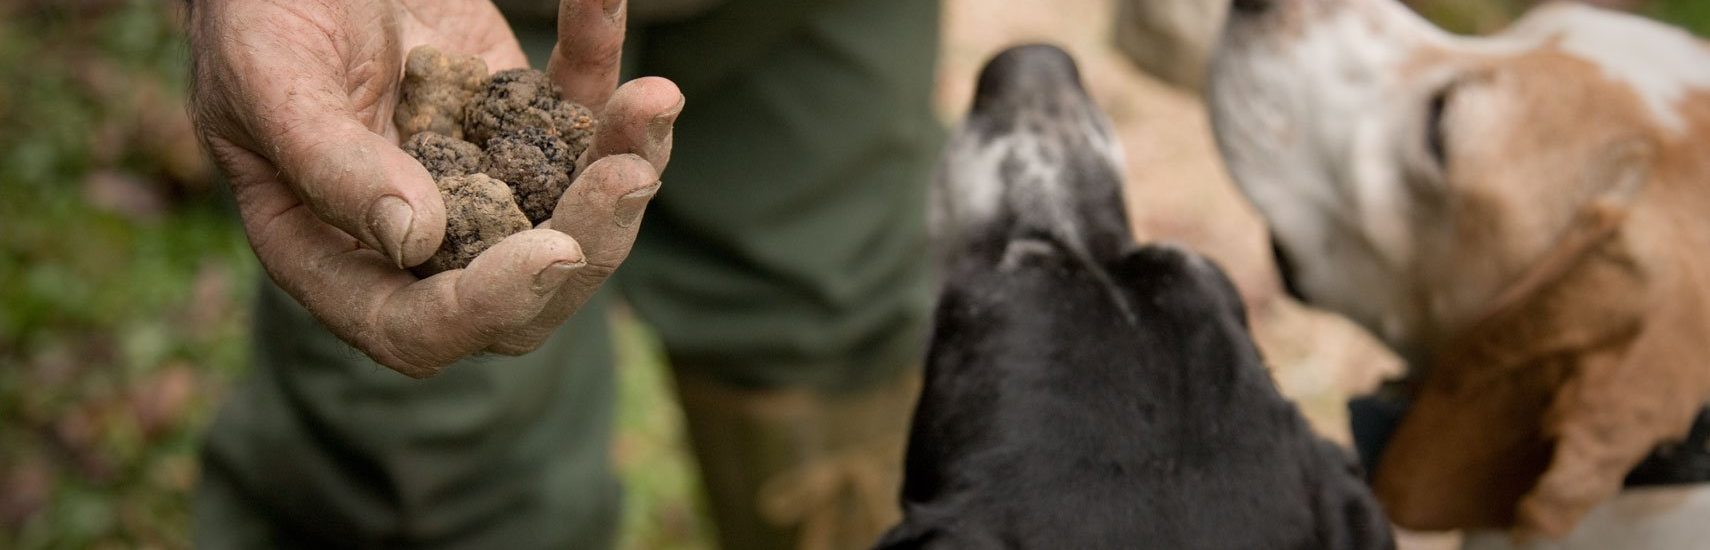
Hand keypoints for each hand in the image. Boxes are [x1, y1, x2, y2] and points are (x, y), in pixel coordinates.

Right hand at [188, 0, 681, 377]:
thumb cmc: (251, 16)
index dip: (489, 307)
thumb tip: (415, 239)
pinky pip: (578, 107)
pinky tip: (600, 3)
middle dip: (592, 239)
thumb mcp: (267, 82)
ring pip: (576, 211)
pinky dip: (602, 58)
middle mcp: (419, 235)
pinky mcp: (516, 114)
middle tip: (629, 175)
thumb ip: (328, 164)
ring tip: (653, 100)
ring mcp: (478, 178)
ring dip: (626, 162)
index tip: (556, 252)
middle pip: (526, 289)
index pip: (417, 326)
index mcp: (334, 254)